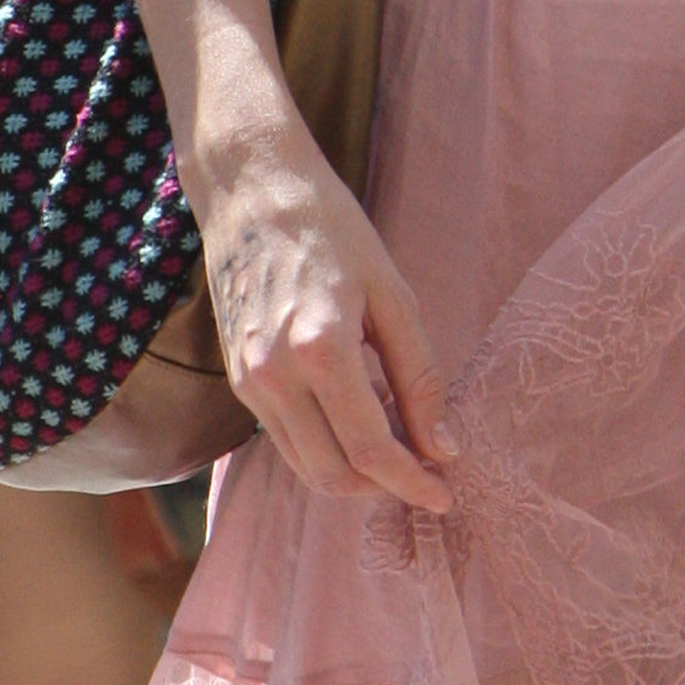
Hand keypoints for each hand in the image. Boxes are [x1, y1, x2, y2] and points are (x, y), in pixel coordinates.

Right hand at [197, 124, 457, 509]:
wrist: (252, 190)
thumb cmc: (331, 227)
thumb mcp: (392, 292)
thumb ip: (419, 374)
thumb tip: (442, 445)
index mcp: (321, 351)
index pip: (370, 450)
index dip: (412, 482)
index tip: (445, 494)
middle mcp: (275, 378)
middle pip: (333, 474)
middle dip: (384, 486)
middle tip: (426, 470)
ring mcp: (249, 383)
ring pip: (306, 466)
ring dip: (354, 473)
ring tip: (398, 443)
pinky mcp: (238, 380)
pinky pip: (286, 439)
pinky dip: (325, 446)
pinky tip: (359, 417)